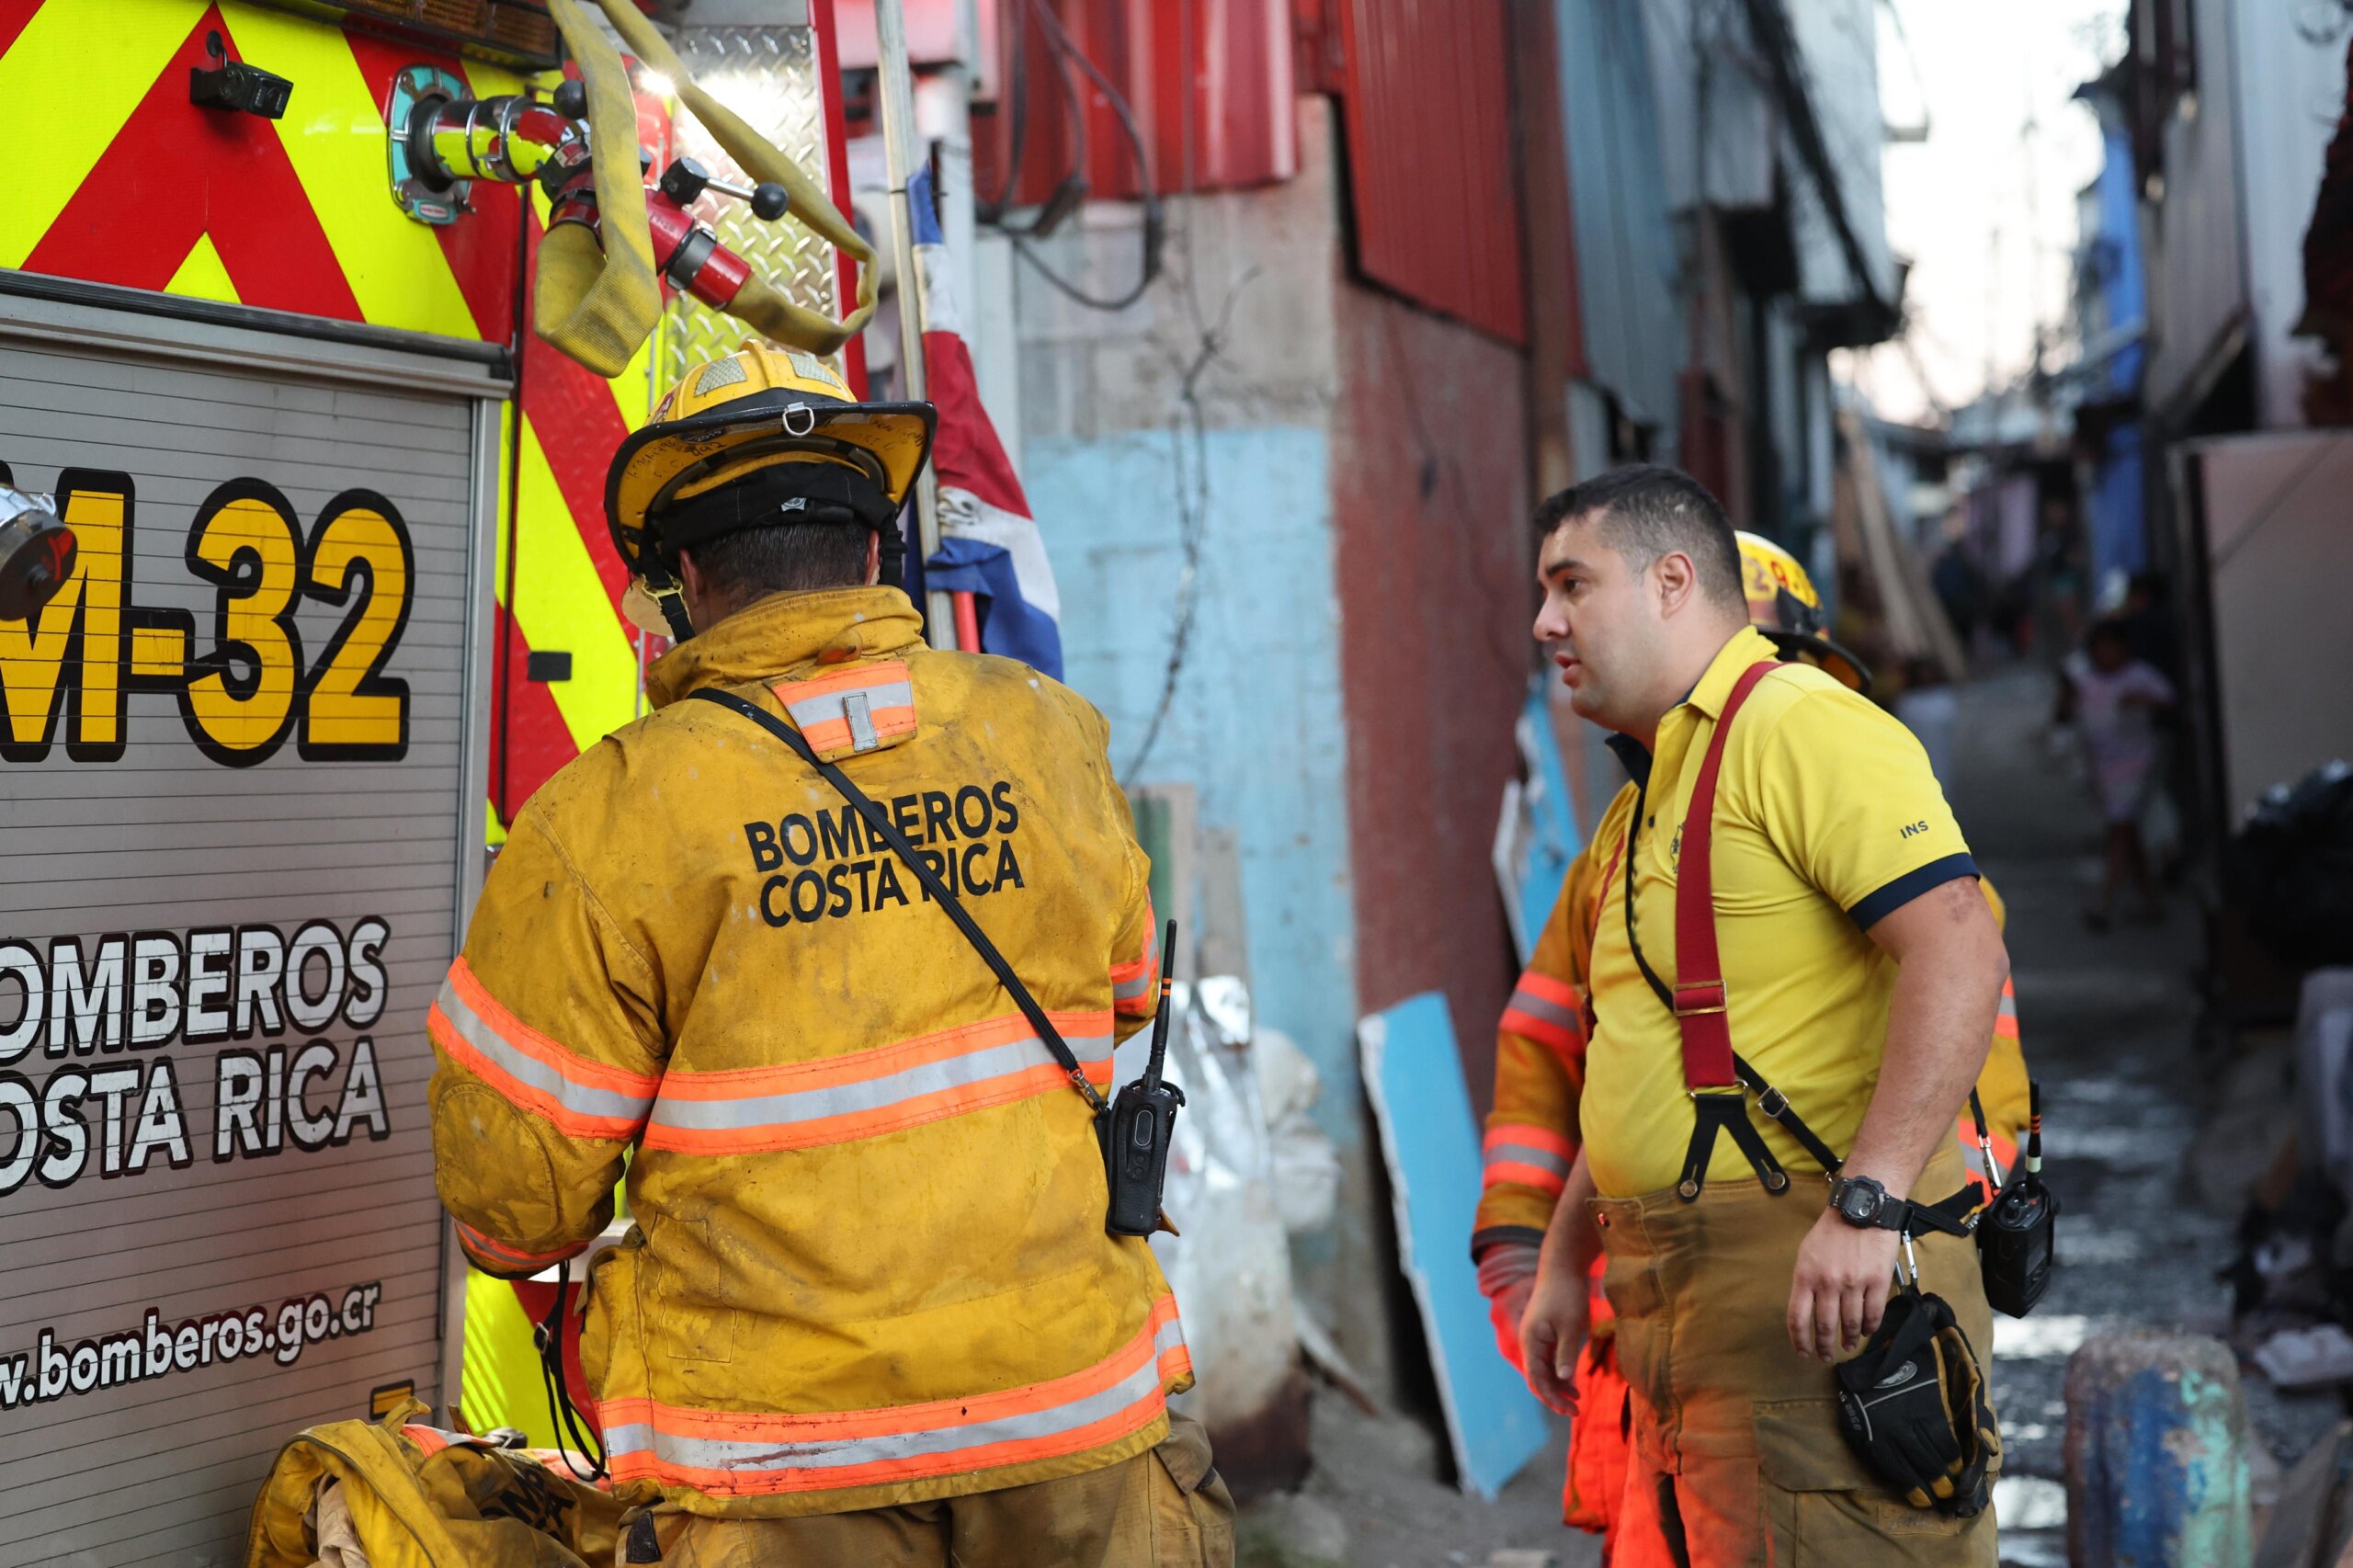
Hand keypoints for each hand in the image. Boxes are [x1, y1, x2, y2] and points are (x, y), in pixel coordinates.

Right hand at [1518, 1265, 1590, 1414]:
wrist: (1563, 1267)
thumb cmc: (1567, 1295)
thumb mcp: (1572, 1326)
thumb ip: (1566, 1354)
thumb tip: (1563, 1381)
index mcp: (1531, 1342)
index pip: (1536, 1379)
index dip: (1552, 1398)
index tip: (1570, 1410)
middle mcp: (1529, 1343)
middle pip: (1538, 1378)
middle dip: (1554, 1396)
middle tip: (1576, 1410)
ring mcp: (1536, 1339)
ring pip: (1543, 1371)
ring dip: (1557, 1386)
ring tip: (1576, 1400)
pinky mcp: (1544, 1334)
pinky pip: (1549, 1360)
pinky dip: (1559, 1373)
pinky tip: (1572, 1382)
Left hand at [1788, 1208, 1900, 1359]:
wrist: (1862, 1210)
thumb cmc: (1832, 1231)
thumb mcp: (1806, 1253)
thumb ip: (1806, 1282)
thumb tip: (1807, 1311)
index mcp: (1805, 1276)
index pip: (1797, 1318)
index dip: (1799, 1340)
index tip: (1803, 1352)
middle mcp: (1828, 1283)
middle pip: (1825, 1326)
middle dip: (1825, 1347)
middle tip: (1827, 1356)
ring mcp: (1854, 1284)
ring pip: (1851, 1324)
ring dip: (1849, 1339)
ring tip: (1848, 1345)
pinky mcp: (1877, 1282)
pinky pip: (1873, 1314)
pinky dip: (1870, 1328)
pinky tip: (1866, 1332)